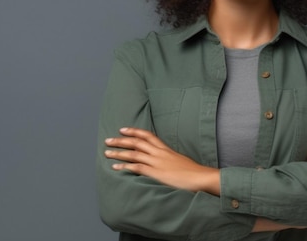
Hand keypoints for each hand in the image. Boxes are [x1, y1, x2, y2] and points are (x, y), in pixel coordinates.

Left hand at [104, 127, 219, 194]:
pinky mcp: (156, 173)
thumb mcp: (179, 161)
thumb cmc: (193, 172)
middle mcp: (160, 153)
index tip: (122, 129)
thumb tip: (163, 162)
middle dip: (121, 140)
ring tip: (106, 153)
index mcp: (166, 149)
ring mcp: (157, 162)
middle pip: (137, 142)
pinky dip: (125, 167)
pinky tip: (116, 168)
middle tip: (108, 140)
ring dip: (119, 153)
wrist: (200, 177)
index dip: (134, 131)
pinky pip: (137, 168)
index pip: (147, 135)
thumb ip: (169, 159)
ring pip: (134, 153)